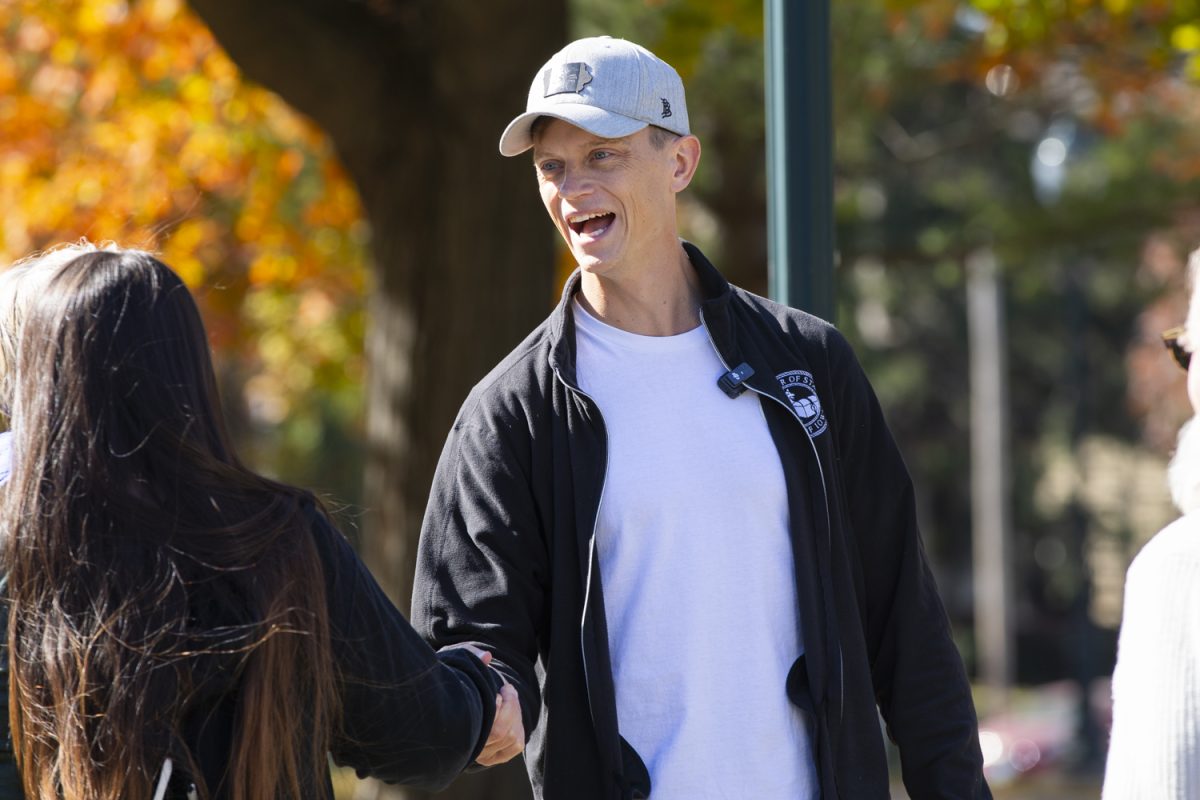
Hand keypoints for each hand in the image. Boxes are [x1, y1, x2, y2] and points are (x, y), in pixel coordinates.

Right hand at [447, 644, 525, 765]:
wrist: (445, 696)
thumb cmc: (451, 676)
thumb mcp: (456, 660)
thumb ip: (470, 656)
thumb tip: (487, 657)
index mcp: (455, 725)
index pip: (484, 726)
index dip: (497, 708)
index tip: (496, 693)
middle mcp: (467, 744)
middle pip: (499, 732)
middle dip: (510, 707)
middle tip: (506, 688)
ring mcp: (481, 752)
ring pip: (509, 738)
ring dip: (515, 713)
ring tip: (508, 695)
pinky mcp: (492, 754)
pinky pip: (515, 746)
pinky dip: (519, 728)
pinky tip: (511, 712)